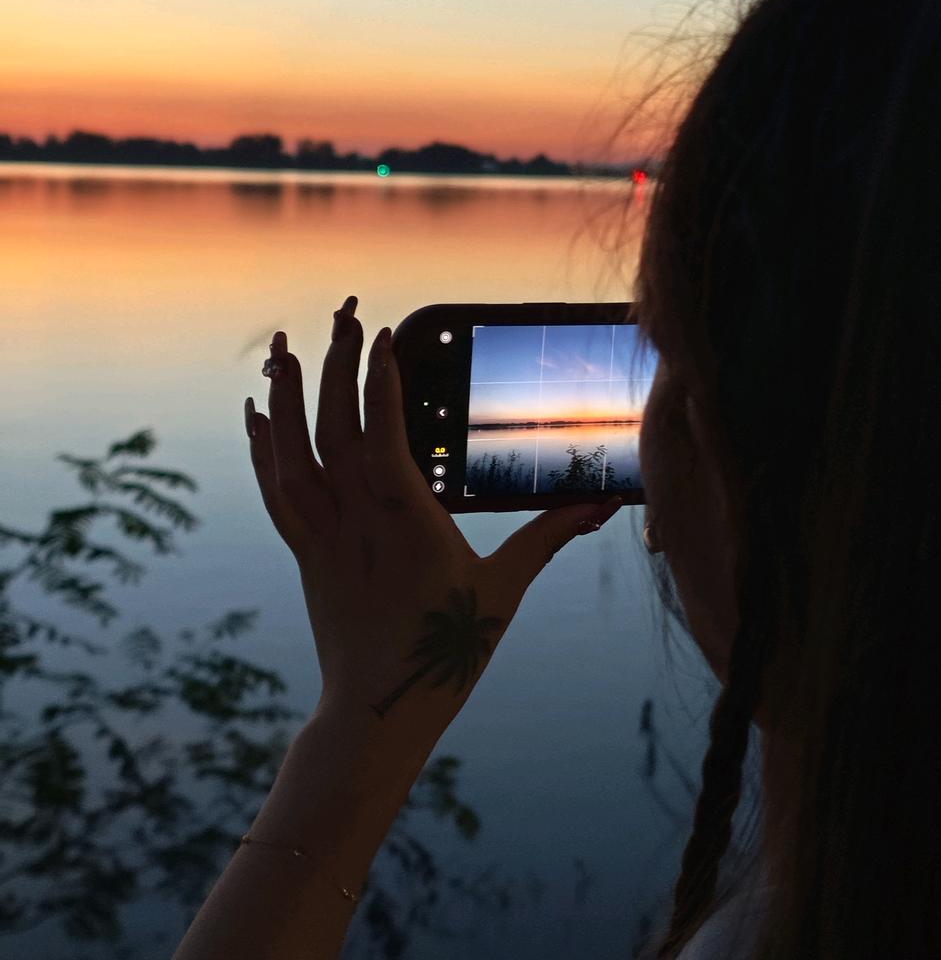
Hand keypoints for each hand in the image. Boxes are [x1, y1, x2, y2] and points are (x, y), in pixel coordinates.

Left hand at [243, 297, 621, 752]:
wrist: (380, 709)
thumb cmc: (447, 651)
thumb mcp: (505, 589)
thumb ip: (549, 537)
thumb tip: (599, 505)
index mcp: (407, 517)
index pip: (383, 430)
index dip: (381, 378)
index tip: (383, 335)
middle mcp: (357, 516)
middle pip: (335, 426)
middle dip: (336, 364)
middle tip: (341, 315)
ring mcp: (325, 534)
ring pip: (293, 451)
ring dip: (288, 395)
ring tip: (283, 347)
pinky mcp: (307, 552)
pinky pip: (276, 489)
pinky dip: (263, 447)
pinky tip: (257, 414)